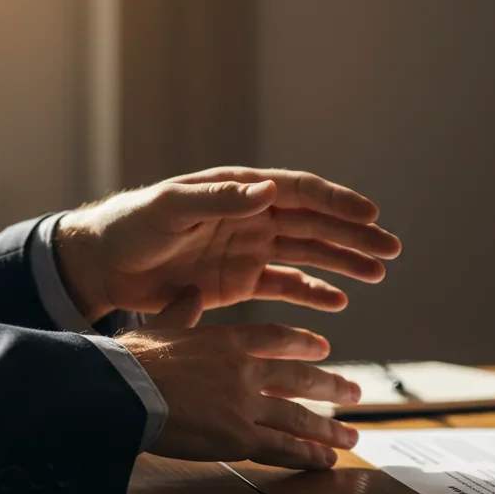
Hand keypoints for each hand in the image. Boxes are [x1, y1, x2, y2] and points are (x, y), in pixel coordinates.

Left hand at [56, 167, 401, 321]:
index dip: (337, 203)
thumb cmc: (134, 227)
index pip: (300, 193)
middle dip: (354, 236)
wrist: (104, 266)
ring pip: (308, 255)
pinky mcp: (240, 281)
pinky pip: (285, 286)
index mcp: (241, 191)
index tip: (371, 216)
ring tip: (377, 274)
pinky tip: (338, 302)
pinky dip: (312, 294)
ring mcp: (249, 250)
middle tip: (390, 251)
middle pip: (315, 224)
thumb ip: (219, 200)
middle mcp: (253, 216)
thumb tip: (267, 190)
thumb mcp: (172, 210)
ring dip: (343, 263)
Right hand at [117, 289, 362, 469]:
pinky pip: (282, 447)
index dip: (303, 344)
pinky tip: (327, 461)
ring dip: (328, 428)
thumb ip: (183, 310)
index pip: (277, 339)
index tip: (323, 349)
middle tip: (355, 393)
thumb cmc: (134, 359)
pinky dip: (308, 455)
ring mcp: (246, 404)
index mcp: (229, 340)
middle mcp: (246, 370)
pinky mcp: (239, 438)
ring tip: (352, 435)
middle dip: (330, 387)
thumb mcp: (162, 324)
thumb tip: (189, 288)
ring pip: (298, 417)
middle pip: (300, 378)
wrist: (124, 390)